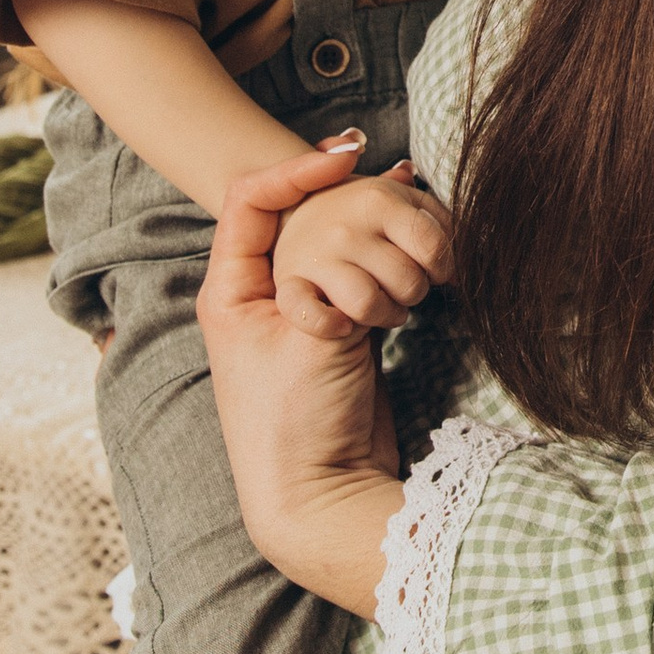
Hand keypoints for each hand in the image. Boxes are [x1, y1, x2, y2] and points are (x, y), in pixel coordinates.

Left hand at [198, 152, 404, 613]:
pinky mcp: (341, 331)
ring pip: (338, 242)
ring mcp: (303, 312)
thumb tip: (375, 213)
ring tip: (411, 226)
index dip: (297, 170)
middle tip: (395, 179)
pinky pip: (364, 274)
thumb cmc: (293, 424)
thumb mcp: (307, 338)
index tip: (348, 157)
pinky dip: (391, 260)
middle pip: (301, 214)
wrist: (320, 496)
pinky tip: (424, 250)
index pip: (252, 199)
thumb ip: (336, 273)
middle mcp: (261, 294)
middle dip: (349, 199)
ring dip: (376, 232)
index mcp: (230, 289)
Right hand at [272, 161, 453, 343]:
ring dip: (385, 314)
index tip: (439, 271)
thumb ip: (434, 214)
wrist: (294, 215)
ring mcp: (314, 256)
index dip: (446, 267)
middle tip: (404, 286)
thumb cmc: (362, 217)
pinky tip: (344, 325)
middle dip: (415, 292)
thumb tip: (476, 237)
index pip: (433, 245)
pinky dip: (330, 324)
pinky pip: (311, 316)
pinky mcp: (290, 286)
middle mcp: (344, 224)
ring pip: (368, 303)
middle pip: (407, 280)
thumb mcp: (398, 201)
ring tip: (384, 306)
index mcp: (378, 196)